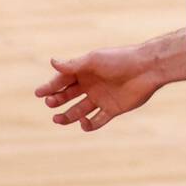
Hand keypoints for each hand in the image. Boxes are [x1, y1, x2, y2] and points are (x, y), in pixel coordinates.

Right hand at [34, 47, 161, 131]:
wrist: (147, 68)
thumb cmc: (120, 60)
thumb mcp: (94, 60)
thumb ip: (73, 65)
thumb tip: (52, 61)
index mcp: (86, 70)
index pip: (63, 80)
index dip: (51, 86)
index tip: (39, 93)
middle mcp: (92, 84)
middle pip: (68, 96)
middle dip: (57, 100)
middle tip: (50, 103)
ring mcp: (101, 98)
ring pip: (79, 111)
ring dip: (67, 116)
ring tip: (57, 119)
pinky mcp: (112, 109)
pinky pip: (97, 121)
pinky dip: (88, 125)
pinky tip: (83, 122)